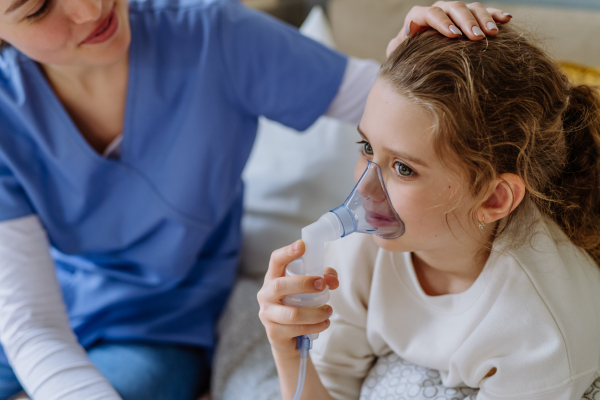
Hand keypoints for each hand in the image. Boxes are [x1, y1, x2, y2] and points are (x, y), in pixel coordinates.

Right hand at [257, 240, 338, 356]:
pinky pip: (298, 329)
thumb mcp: (308, 289)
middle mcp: (265, 295)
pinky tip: (324, 323)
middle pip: (280, 285)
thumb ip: (323, 279)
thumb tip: (333, 281)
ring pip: (293, 313)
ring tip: (329, 311)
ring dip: (316, 312)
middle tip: (323, 285)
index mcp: (273, 278)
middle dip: (304, 284)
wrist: (286, 339)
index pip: (275, 260)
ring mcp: (267, 314)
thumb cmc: (296, 306)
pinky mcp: (274, 333)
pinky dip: (316, 326)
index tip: (302, 245)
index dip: (288, 252)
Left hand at [387, 1, 512, 56]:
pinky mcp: (470, 18)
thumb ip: (397, 48)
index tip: (453, 36)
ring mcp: (455, 13)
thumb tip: (400, 42)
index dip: (441, 22)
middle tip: (476, 36)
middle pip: (453, 8)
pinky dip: (495, 14)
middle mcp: (439, 11)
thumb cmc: (408, 59)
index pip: (430, 13)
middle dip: (466, 21)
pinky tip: (506, 19)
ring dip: (483, 18)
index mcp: (419, 17)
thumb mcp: (399, 55)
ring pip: (471, 7)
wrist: (419, 61)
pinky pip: (485, 12)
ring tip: (492, 33)